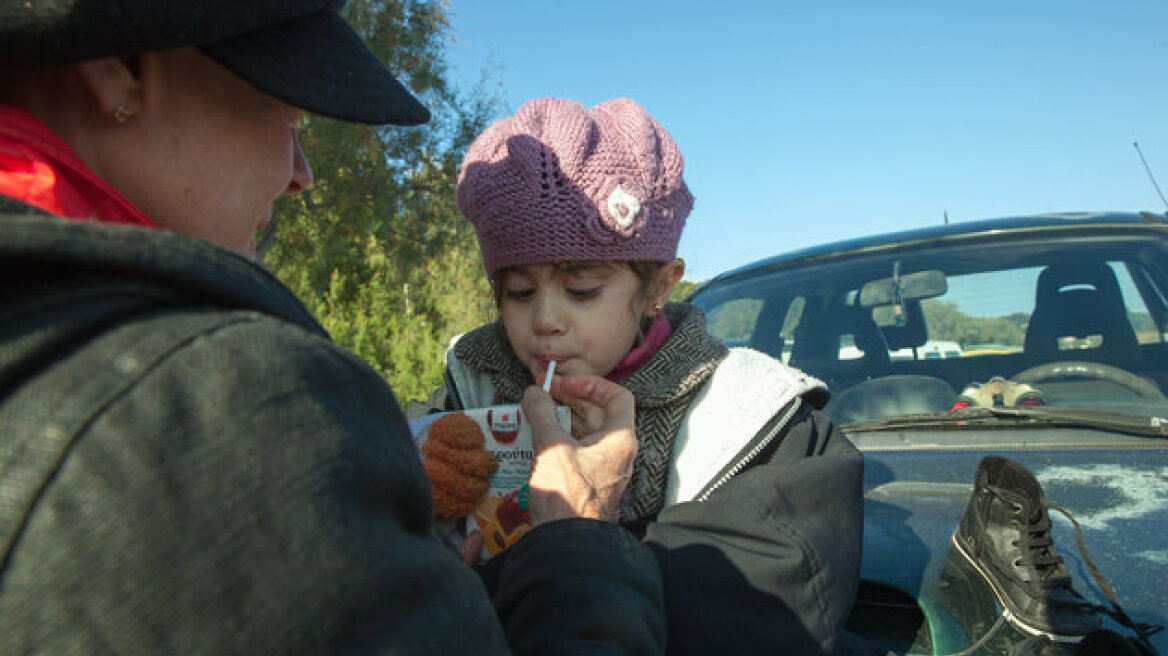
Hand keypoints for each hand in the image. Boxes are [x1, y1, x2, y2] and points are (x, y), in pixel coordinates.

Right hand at [521, 375, 636, 523]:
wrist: (567, 544)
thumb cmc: (566, 497)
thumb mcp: (551, 447)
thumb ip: (541, 412)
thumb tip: (534, 392)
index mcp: (621, 439)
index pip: (617, 396)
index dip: (591, 383)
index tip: (565, 382)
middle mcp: (620, 452)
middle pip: (601, 412)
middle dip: (572, 399)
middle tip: (545, 393)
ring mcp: (607, 468)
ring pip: (589, 431)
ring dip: (565, 417)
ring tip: (539, 412)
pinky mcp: (592, 481)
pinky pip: (581, 449)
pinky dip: (564, 437)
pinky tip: (541, 436)